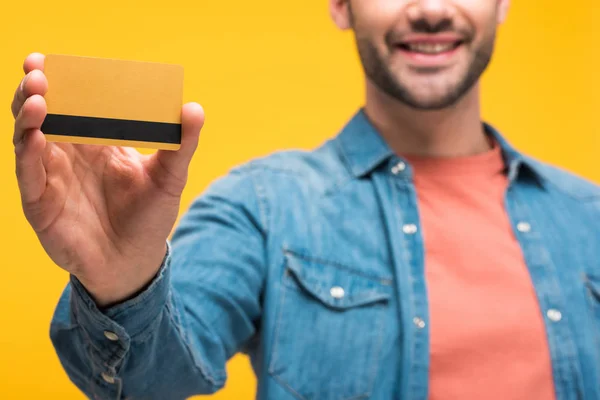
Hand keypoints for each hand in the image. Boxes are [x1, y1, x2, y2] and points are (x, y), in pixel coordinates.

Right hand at [12, 53, 204, 306]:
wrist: (135, 262)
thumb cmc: (149, 217)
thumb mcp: (169, 177)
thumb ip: (180, 145)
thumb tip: (194, 108)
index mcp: (96, 141)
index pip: (73, 103)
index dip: (61, 80)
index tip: (53, 58)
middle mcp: (69, 154)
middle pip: (43, 113)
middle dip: (37, 89)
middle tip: (39, 69)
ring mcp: (51, 177)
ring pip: (28, 137)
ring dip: (28, 115)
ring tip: (38, 96)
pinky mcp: (41, 203)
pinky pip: (29, 173)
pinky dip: (29, 154)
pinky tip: (36, 136)